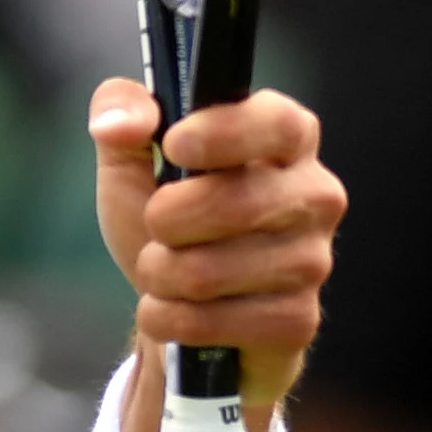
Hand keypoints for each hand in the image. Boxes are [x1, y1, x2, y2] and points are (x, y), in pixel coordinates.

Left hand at [89, 80, 336, 431]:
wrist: (175, 301)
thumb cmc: (165, 215)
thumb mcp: (132, 154)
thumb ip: (120, 109)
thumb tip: (117, 122)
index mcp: (286, 139)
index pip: (278, 124)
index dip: (224, 133)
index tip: (174, 144)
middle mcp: (315, 196)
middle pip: (237, 202)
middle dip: (165, 219)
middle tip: (154, 227)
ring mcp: (312, 262)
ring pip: (211, 271)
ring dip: (159, 274)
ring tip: (161, 270)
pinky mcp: (298, 321)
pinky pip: (213, 322)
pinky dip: (170, 318)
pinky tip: (177, 310)